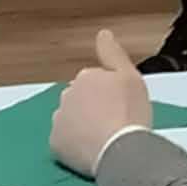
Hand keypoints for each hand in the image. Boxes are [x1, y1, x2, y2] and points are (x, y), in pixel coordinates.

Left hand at [50, 30, 151, 176]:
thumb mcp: (131, 77)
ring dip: (82, 124)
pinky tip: (91, 149)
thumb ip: (113, 53)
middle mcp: (67, 94)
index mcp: (85, 77)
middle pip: (80, 98)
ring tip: (103, 137)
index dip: (109, 93)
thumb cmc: (130, 113)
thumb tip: (102, 33)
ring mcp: (59, 120)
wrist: (120, 151)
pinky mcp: (55, 144)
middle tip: (113, 121)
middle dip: (92, 107)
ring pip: (71, 119)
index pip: (95, 81)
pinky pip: (65, 141)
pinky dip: (74, 144)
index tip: (121, 105)